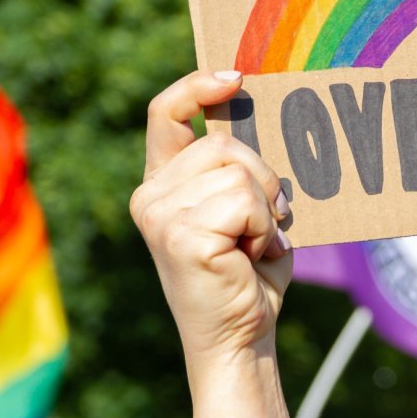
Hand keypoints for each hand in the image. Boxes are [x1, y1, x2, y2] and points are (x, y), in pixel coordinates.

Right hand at [129, 70, 292, 374]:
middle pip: (223, 144)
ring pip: (240, 173)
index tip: (236, 78)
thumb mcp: (245, 211)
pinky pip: (245, 203)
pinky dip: (264, 229)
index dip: (197, 87)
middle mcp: (150, 196)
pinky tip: (252, 258)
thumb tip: (259, 117)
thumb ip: (240, 170)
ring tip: (254, 247)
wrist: (240, 339)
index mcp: (162, 184)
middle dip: (263, 179)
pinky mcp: (180, 234)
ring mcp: (160, 214)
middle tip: (263, 227)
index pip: (165, 113)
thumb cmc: (248, 277)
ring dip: (266, 211)